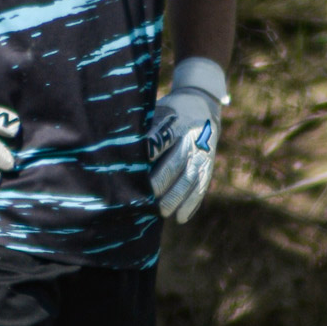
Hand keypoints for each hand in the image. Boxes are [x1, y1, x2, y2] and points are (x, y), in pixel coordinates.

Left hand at [148, 57, 228, 223]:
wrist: (203, 107)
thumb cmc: (170, 112)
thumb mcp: (158, 111)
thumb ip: (145, 129)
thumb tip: (118, 147)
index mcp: (175, 123)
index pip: (160, 139)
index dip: (148, 154)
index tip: (133, 168)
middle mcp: (191, 139)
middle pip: (175, 163)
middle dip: (160, 183)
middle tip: (143, 199)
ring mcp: (202, 154)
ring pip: (189, 179)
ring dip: (175, 198)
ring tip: (161, 213)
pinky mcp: (208, 166)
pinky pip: (201, 187)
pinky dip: (191, 204)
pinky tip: (180, 218)